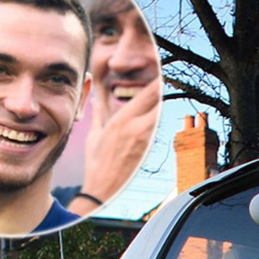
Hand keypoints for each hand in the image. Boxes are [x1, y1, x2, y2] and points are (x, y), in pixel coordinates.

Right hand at [68, 72, 161, 213]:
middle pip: (159, 100)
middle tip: (164, 77)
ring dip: (161, 102)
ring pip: (161, 113)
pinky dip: (158, 117)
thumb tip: (95, 99)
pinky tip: (157, 110)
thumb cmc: (96, 162)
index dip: (157, 81)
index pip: (147, 94)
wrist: (104, 188)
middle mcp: (137, 127)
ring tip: (161, 90)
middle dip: (163, 88)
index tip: (160, 70)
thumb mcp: (94, 135)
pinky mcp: (150, 147)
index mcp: (122, 120)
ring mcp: (146, 138)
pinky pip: (157, 127)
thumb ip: (98, 114)